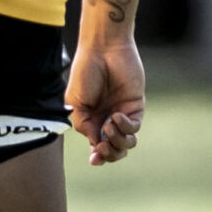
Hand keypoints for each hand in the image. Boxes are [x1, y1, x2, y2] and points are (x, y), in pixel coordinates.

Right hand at [66, 34, 145, 166]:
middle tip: (102, 147)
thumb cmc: (85, 72)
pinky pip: (134, 127)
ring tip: (109, 127)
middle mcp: (107, 119)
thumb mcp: (75, 103)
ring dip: (117, 142)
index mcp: (91, 119)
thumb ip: (84, 125)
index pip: (97, 146)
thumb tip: (96, 143)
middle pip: (114, 149)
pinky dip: (125, 127)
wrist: (102, 50)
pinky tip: (116, 116)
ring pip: (127, 143)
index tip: (94, 160)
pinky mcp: (136, 106)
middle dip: (109, 154)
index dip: (98, 157)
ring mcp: (122, 113)